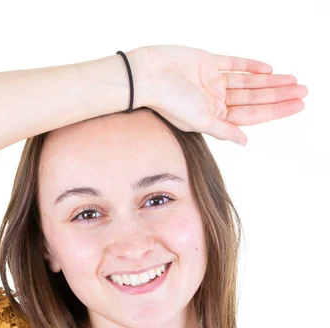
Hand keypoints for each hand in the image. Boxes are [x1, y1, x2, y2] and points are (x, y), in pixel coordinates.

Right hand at [131, 44, 307, 145]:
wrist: (148, 76)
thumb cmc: (169, 102)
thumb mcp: (199, 121)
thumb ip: (223, 130)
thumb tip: (244, 142)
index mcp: (214, 116)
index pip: (252, 114)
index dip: (275, 110)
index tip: (296, 107)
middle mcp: (215, 99)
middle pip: (254, 97)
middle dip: (279, 95)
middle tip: (304, 91)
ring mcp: (212, 80)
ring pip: (248, 81)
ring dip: (270, 81)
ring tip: (293, 80)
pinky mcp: (207, 61)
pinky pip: (234, 63)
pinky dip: (250, 65)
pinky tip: (268, 68)